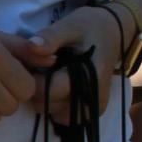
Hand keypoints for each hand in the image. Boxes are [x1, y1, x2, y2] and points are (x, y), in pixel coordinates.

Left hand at [33, 4, 125, 119]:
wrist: (114, 32)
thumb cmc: (91, 26)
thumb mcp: (71, 25)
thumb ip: (51, 36)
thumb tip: (31, 46)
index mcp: (90, 75)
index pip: (50, 90)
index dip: (32, 79)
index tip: (27, 66)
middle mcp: (94, 96)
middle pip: (50, 106)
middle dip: (36, 90)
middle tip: (35, 70)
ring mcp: (95, 106)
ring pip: (55, 114)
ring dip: (44, 99)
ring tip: (45, 77)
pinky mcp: (92, 110)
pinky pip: (66, 117)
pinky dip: (55, 106)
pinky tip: (54, 87)